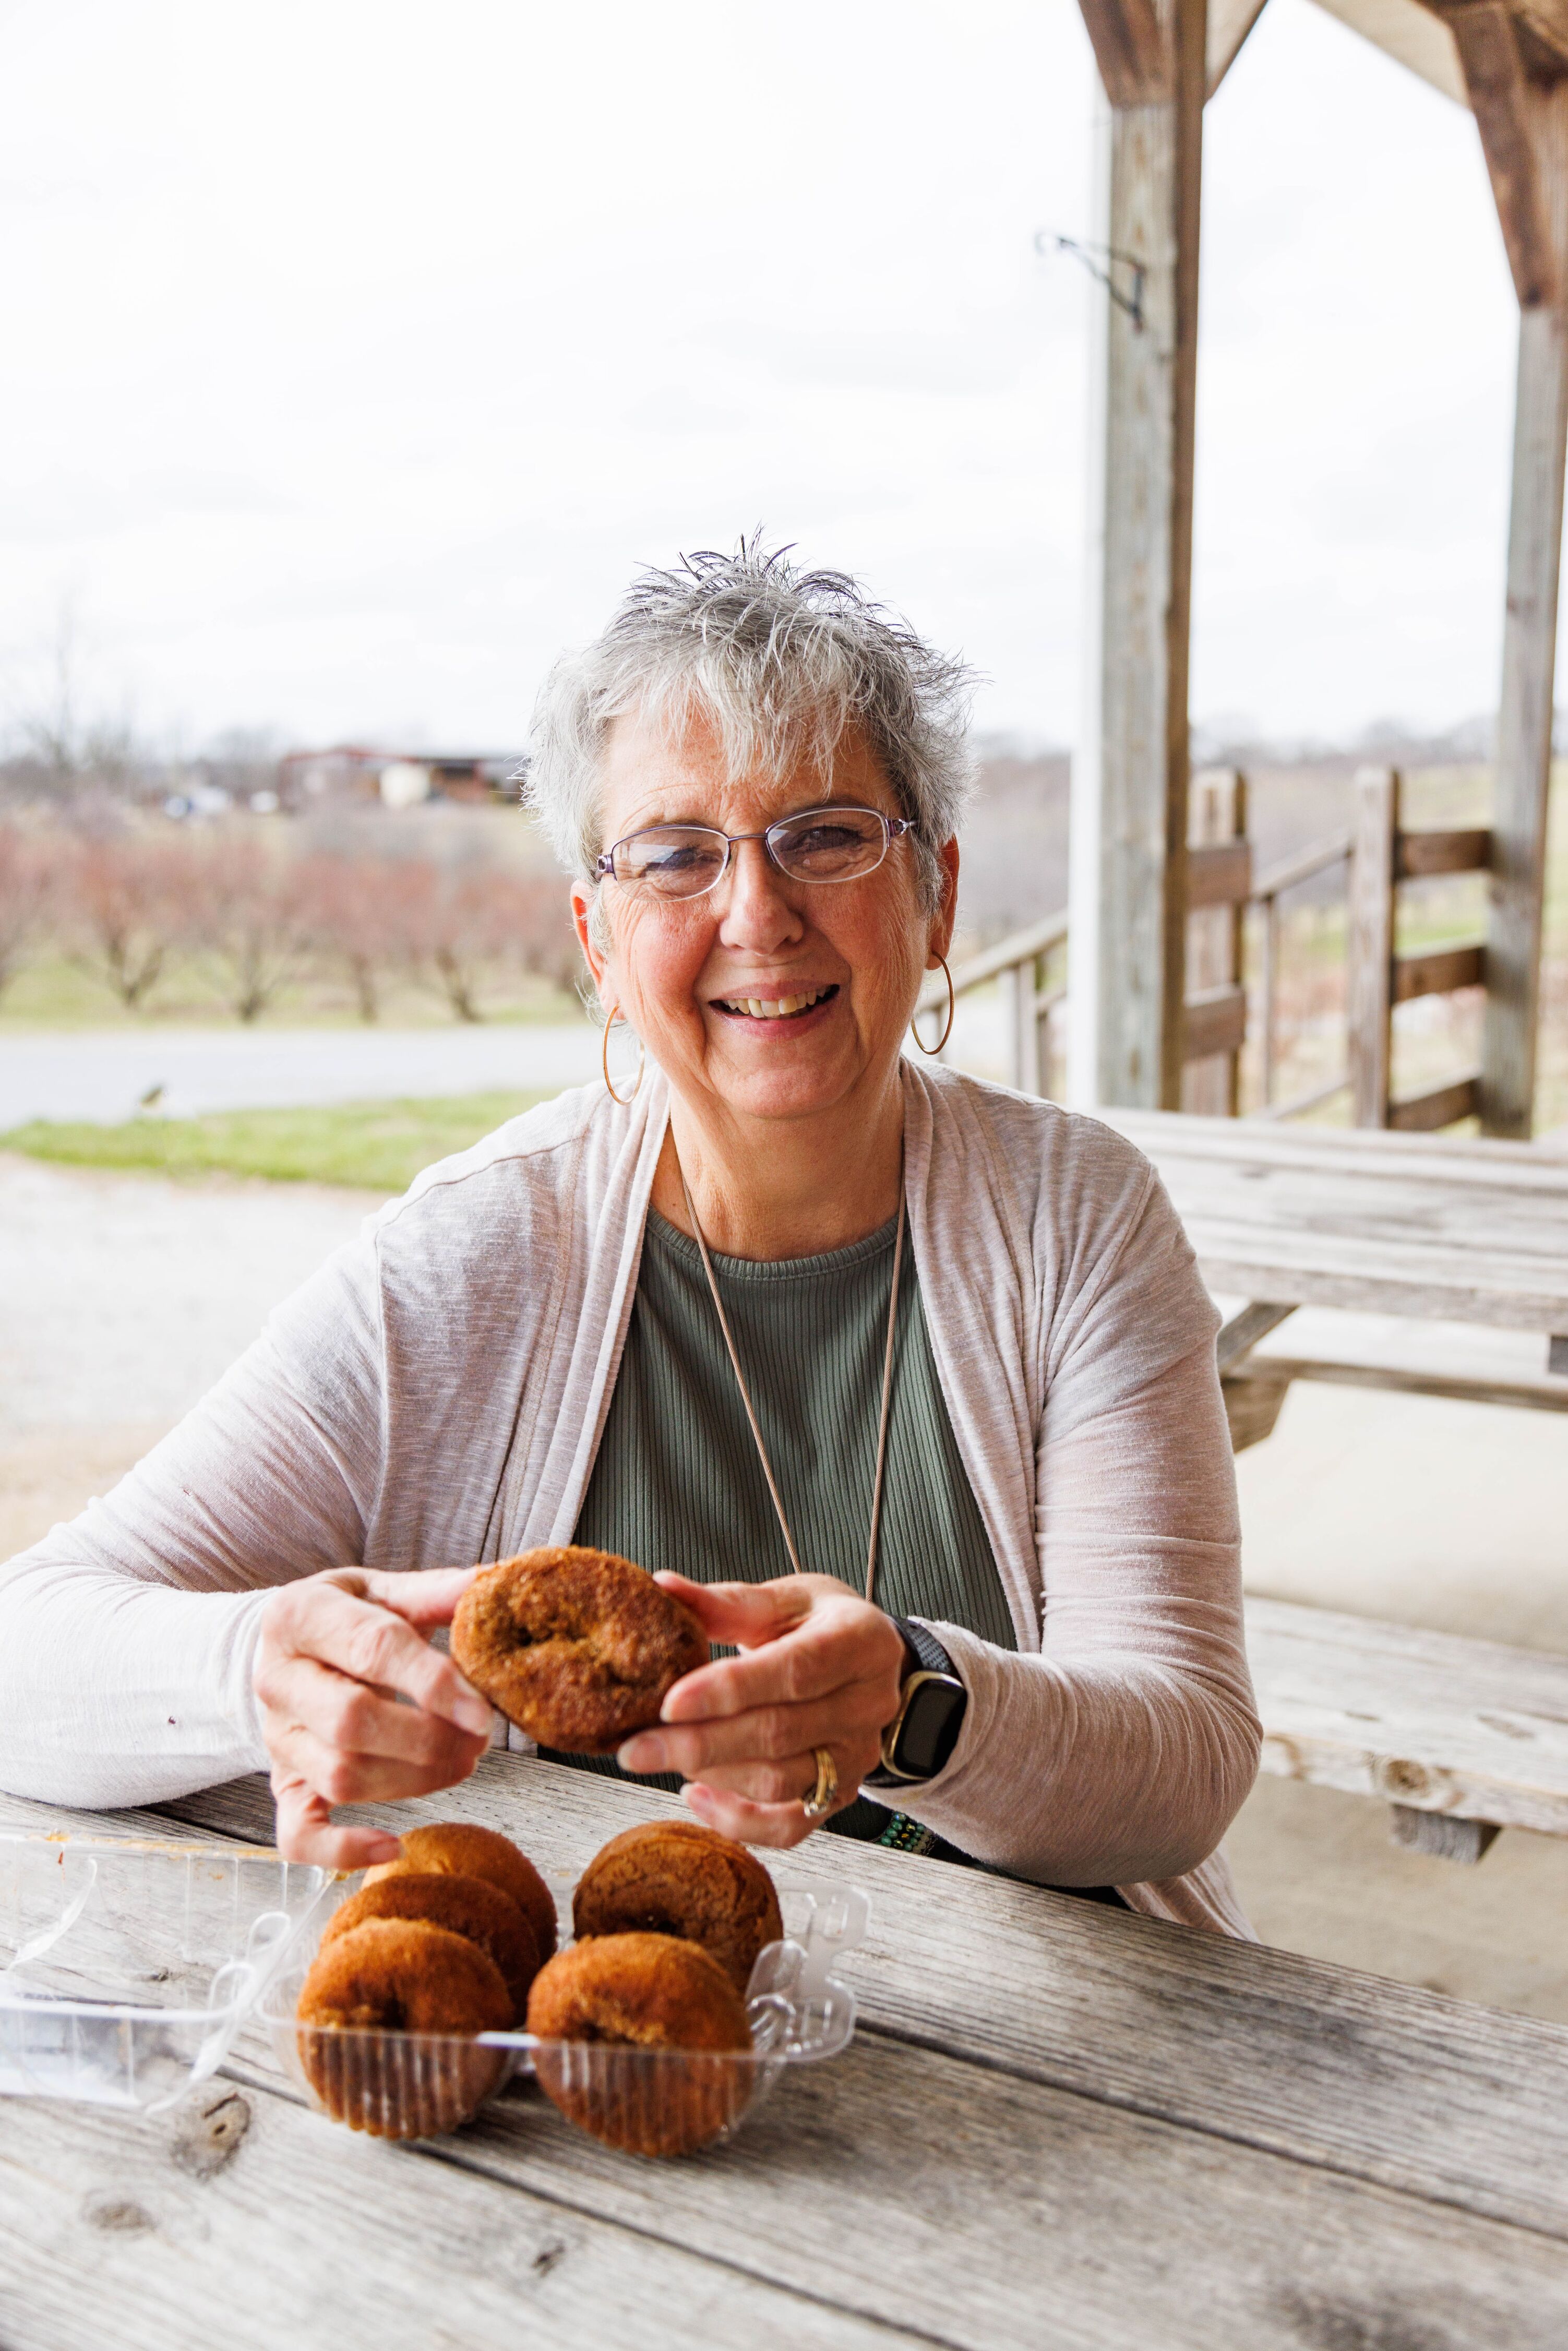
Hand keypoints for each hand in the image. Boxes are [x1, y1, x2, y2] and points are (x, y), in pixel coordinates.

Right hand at [255, 1567, 494, 1868]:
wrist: (286, 1649)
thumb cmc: (347, 1618)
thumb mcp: (382, 1591)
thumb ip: (435, 1593)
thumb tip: (492, 1585)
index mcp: (299, 1615)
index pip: (371, 1649)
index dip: (433, 1682)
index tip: (482, 1710)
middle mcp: (277, 1680)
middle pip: (351, 1721)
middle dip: (427, 1738)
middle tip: (479, 1739)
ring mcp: (276, 1739)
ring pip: (340, 1776)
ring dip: (414, 1780)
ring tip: (463, 1762)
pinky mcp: (281, 1786)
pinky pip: (298, 1835)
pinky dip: (341, 1850)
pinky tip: (391, 1845)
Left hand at [615, 1572, 905, 1848]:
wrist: (865, 1663)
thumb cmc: (820, 1623)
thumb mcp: (784, 1600)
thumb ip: (727, 1603)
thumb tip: (661, 1586)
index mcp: (860, 1640)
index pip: (795, 1671)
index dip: (730, 1690)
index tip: (670, 1702)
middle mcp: (868, 1703)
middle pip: (779, 1733)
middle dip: (699, 1743)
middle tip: (634, 1747)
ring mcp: (858, 1755)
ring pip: (780, 1782)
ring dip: (711, 1775)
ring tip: (662, 1755)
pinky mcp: (842, 1794)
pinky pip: (788, 1826)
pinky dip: (737, 1821)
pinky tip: (696, 1794)